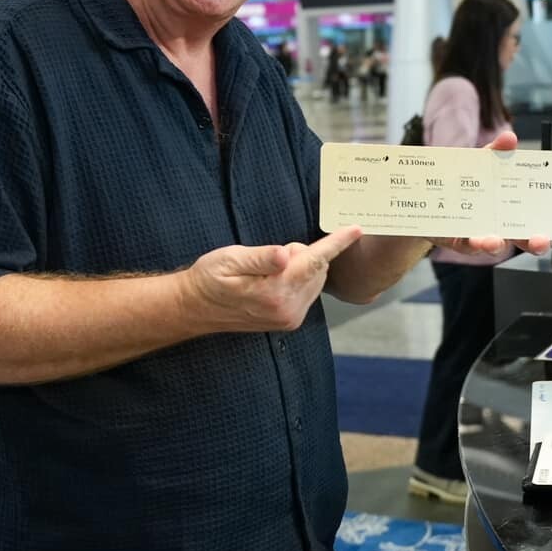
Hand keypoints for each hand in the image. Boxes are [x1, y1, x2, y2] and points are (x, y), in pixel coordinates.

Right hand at [183, 227, 364, 332]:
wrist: (196, 307)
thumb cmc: (209, 278)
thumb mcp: (230, 260)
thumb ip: (261, 258)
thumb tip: (287, 256)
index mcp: (275, 291)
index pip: (314, 261)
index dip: (335, 242)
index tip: (356, 229)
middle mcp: (287, 308)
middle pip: (318, 269)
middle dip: (305, 254)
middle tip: (272, 254)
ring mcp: (289, 317)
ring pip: (316, 280)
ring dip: (303, 267)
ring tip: (269, 268)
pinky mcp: (289, 321)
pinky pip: (308, 292)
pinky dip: (301, 279)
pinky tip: (275, 279)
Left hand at [427, 130, 551, 256]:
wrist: (429, 192)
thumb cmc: (465, 180)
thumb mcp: (480, 162)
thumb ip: (495, 152)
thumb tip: (509, 138)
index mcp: (515, 203)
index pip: (544, 207)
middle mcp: (504, 223)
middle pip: (527, 236)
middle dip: (538, 240)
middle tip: (544, 239)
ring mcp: (484, 233)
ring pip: (498, 245)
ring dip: (501, 244)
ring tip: (499, 240)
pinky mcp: (460, 240)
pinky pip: (470, 245)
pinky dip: (475, 243)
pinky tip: (479, 239)